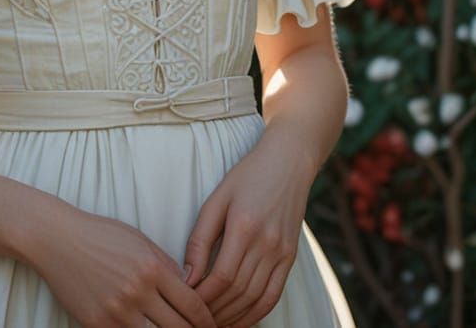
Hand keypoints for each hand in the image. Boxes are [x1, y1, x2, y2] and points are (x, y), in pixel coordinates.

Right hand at [26, 204, 216, 327]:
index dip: (208, 321)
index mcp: (152, 268)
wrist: (58, 239)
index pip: (193, 304)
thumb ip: (165, 265)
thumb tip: (189, 288)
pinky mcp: (98, 325)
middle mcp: (138, 292)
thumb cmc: (101, 235)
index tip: (213, 326)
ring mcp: (117, 312)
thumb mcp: (139, 241)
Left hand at [180, 133, 314, 327]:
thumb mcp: (217, 199)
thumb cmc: (246, 177)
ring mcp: (282, 253)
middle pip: (238, 292)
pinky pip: (273, 296)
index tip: (185, 302)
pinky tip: (238, 320)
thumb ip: (200, 238)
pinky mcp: (291, 258)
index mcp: (244, 226)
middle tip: (193, 318)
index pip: (222, 276)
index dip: (202, 296)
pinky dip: (256, 314)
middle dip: (214, 311)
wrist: (288, 163)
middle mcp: (267, 243)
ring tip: (211, 323)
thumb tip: (187, 276)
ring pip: (256, 300)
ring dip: (233, 317)